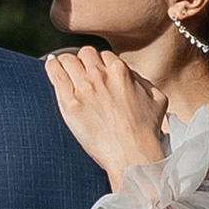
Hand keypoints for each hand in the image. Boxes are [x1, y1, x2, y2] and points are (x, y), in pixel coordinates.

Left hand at [45, 43, 168, 183]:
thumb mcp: (157, 99)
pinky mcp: (70, 103)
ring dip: (66, 63)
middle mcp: (101, 76)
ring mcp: (84, 88)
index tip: (97, 74)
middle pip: (85, 54)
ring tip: (64, 70)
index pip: (104, 56)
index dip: (101, 65)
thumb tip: (132, 76)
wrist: (132, 154)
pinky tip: (51, 66)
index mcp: (120, 71)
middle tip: (82, 74)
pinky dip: (52, 66)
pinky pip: (55, 73)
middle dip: (84, 62)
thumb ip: (144, 82)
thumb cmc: (147, 130)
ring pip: (68, 59)